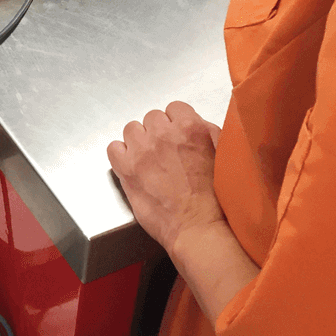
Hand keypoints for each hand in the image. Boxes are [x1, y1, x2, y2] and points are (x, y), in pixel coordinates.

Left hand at [107, 101, 224, 256]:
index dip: (176, 123)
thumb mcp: (222, 155)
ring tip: (148, 160)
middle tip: (165, 152)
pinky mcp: (126, 168)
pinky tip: (131, 166)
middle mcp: (163, 134)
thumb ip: (207, 133)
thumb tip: (196, 123)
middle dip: (158, 132)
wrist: (198, 227)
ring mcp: (142, 150)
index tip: (177, 135)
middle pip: (152, 117)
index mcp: (190, 127)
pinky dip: (121, 155)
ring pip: (132, 129)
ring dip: (139, 141)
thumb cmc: (215, 199)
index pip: (175, 108)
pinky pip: (113, 148)